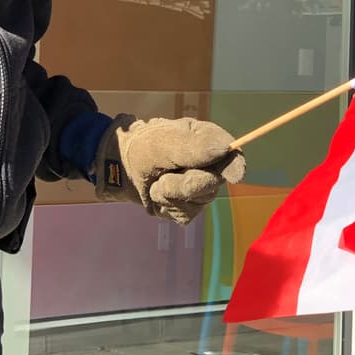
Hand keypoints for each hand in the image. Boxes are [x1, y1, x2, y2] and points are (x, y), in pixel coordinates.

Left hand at [94, 115, 244, 223]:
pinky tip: (156, 194)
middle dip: (186, 183)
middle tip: (163, 176)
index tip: (236, 176)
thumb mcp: (164, 141)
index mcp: (206, 141)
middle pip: (213, 184)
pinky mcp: (186, 207)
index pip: (231, 154)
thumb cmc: (141, 147)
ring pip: (198, 201)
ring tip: (156, 182)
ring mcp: (198, 188)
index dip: (236, 165)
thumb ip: (194, 147)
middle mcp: (208, 165)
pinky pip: (185, 214)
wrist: (118, 167)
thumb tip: (226, 149)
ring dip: (171, 194)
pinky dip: (166, 205)